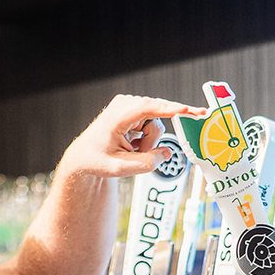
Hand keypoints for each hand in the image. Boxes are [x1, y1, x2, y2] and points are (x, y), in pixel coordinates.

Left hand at [58, 94, 207, 178]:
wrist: (84, 156)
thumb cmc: (97, 161)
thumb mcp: (120, 169)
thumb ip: (146, 164)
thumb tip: (166, 153)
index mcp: (117, 116)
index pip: (150, 109)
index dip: (172, 110)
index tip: (191, 111)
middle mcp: (125, 104)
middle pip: (156, 120)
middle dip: (150, 141)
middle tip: (136, 152)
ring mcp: (130, 105)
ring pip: (155, 123)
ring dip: (147, 142)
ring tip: (130, 149)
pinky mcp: (134, 109)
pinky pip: (151, 123)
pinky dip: (145, 138)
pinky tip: (131, 143)